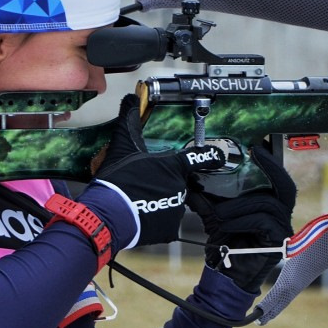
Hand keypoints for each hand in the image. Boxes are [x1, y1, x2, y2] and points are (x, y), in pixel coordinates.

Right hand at [93, 94, 223, 247]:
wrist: (108, 214)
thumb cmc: (117, 179)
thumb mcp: (122, 146)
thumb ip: (129, 121)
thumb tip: (130, 98)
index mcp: (173, 167)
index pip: (199, 159)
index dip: (211, 156)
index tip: (219, 156)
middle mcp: (180, 187)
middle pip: (177, 183)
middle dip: (163, 183)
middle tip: (142, 185)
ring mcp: (176, 209)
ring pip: (171, 203)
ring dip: (159, 202)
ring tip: (138, 201)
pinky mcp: (169, 229)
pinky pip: (164, 222)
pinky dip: (154, 220)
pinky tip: (140, 215)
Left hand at [187, 142, 296, 291]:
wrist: (226, 275)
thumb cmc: (225, 245)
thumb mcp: (215, 217)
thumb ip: (208, 200)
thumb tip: (191, 181)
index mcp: (271, 206)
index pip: (279, 180)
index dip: (272, 164)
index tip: (257, 149)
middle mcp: (282, 215)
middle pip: (281, 188)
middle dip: (264, 174)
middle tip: (247, 163)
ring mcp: (283, 229)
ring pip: (265, 205)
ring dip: (237, 207)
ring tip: (217, 215)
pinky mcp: (279, 242)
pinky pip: (262, 222)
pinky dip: (241, 222)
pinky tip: (224, 227)